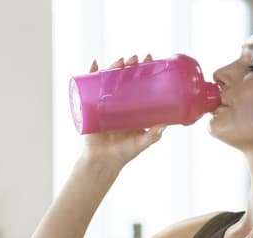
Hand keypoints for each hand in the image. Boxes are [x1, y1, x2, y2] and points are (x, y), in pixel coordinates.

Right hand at [80, 53, 166, 168]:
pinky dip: (90, 73)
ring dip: (113, 66)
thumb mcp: (140, 144)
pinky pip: (88, 87)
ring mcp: (104, 102)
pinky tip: (94, 63)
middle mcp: (119, 102)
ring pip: (108, 79)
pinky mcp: (90, 106)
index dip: (144, 70)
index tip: (150, 59)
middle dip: (129, 65)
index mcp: (132, 107)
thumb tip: (164, 125)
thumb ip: (152, 136)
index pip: (139, 82)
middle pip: (124, 77)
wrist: (102, 162)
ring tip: (120, 61)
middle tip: (135, 59)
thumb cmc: (123, 153)